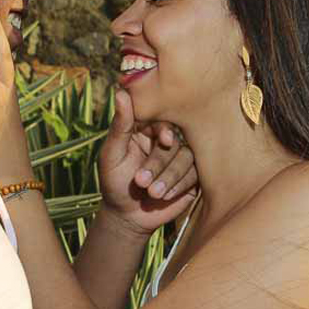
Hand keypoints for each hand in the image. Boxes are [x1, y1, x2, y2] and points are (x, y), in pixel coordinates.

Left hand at [98, 86, 198, 235]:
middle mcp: (166, 142)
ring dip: (169, 177)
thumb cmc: (114, 183)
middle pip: (175, 142)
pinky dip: (179, 186)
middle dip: (159, 163)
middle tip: (141, 182)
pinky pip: (196, 175)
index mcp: (147, 130)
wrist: (127, 217)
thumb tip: (121, 92)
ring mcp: (181, 159)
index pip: (162, 120)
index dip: (166, 130)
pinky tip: (164, 196)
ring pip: (187, 158)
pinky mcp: (192, 178)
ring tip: (151, 193)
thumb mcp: (112, 154)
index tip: (165, 140)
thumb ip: (120, 125)